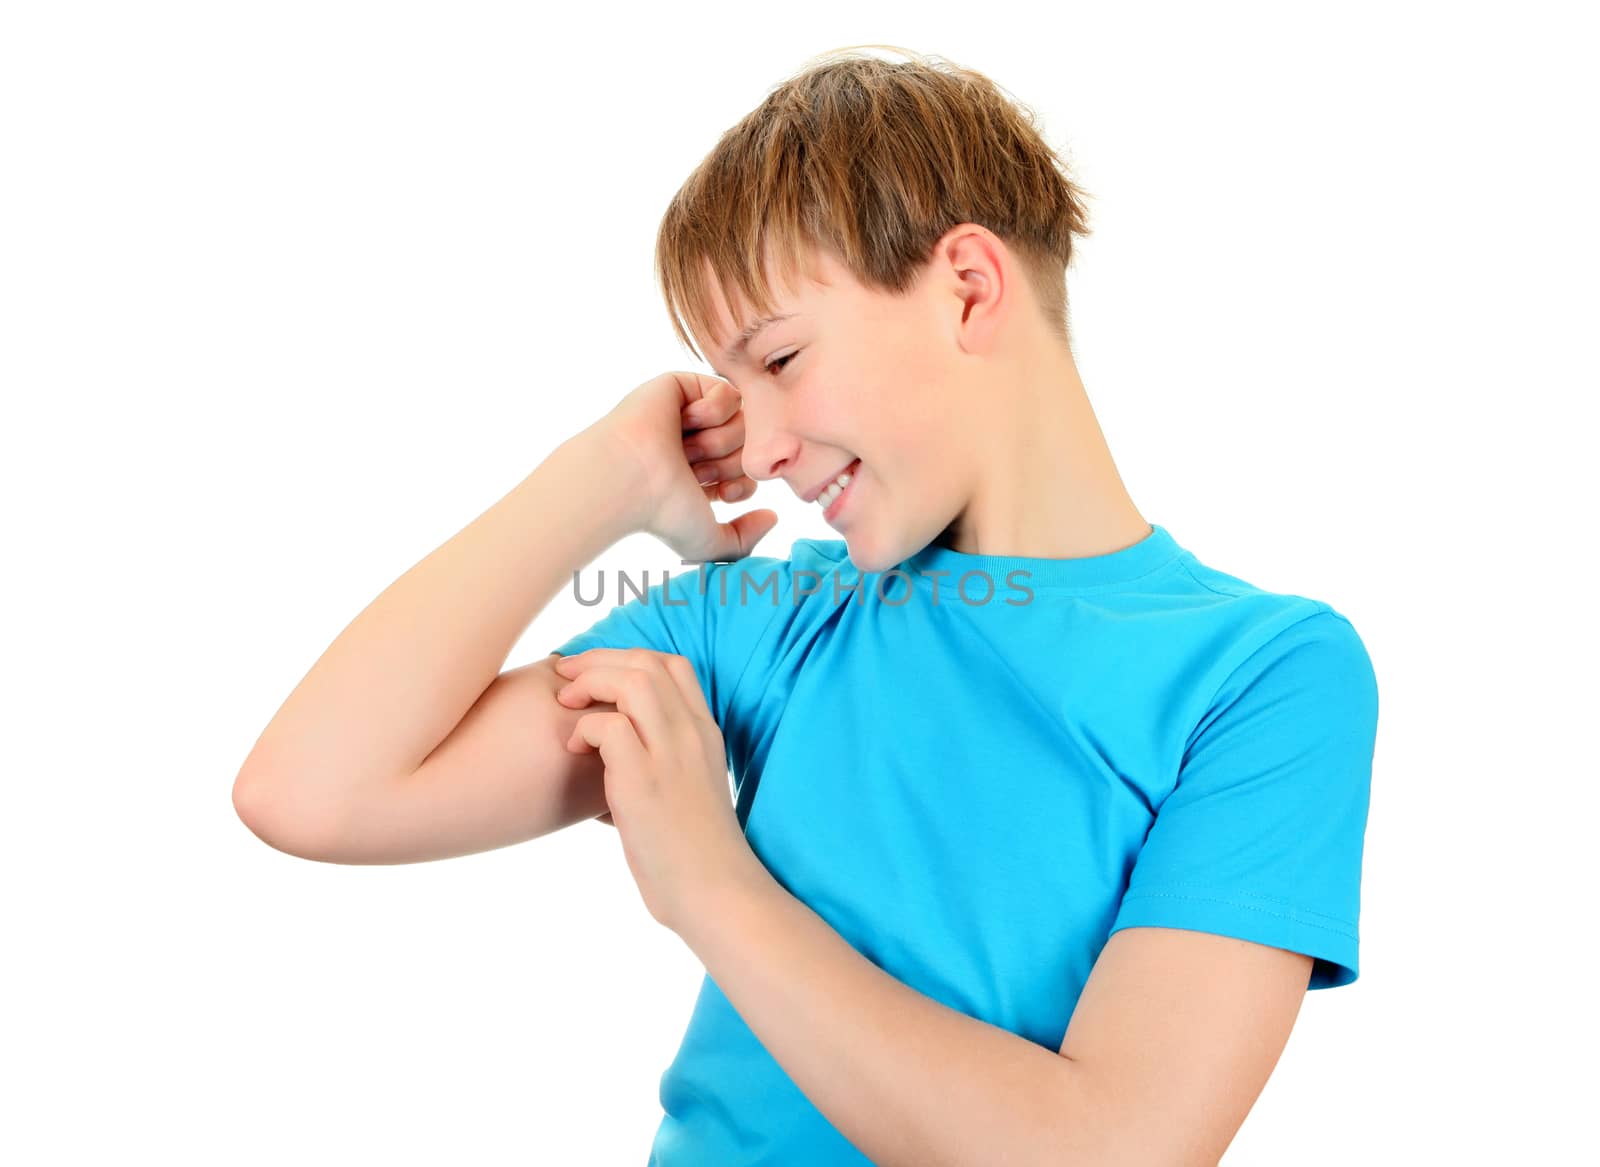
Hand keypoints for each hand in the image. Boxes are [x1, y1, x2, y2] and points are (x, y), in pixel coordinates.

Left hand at [552, 647, 761, 934]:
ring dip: (590, 683)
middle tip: (566, 676)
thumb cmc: (695, 854)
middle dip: (599, 660)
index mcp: (705, 734)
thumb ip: (663, 759)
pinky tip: (574, 749)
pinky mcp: (645, 782)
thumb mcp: (689, 789)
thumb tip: (614, 749)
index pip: (673, 666)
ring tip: (565, 701)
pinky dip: (584, 728)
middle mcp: (692, 735)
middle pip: (647, 663)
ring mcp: (671, 755)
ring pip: (632, 681)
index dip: (628, 658)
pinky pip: (608, 725)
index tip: (598, 674)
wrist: (715, 894)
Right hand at [593, 371, 778, 562]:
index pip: (748, 474)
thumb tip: (772, 517)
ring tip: (685, 449)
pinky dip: (712, 411)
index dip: (742, 484)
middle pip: (749, 448)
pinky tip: (684, 421)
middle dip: (728, 464)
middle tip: (693, 469)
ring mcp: (689, 416)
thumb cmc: (661, 512)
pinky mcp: (684, 386)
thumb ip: (744, 540)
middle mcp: (695, 445)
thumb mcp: (708, 542)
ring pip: (743, 421)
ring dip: (718, 441)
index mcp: (699, 477)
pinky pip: (729, 393)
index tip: (720, 494)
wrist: (629, 477)